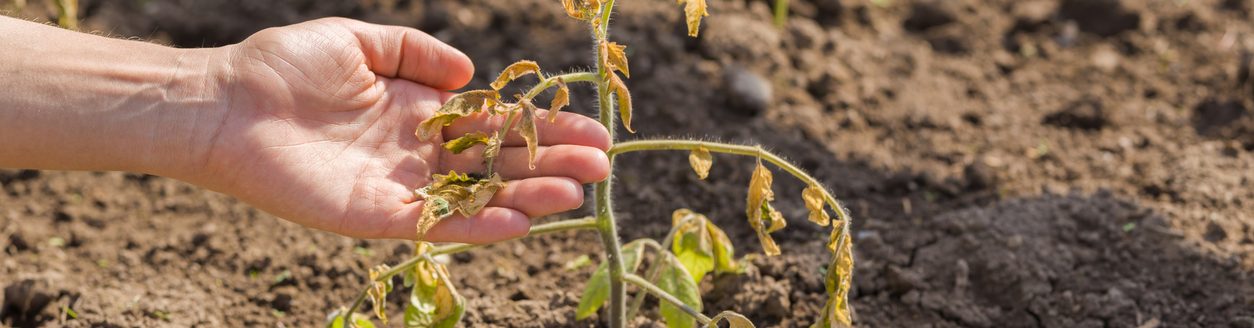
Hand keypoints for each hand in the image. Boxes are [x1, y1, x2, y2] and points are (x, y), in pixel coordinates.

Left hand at [197, 18, 609, 242]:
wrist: (223, 102)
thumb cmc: (282, 66)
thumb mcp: (360, 41)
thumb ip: (416, 53)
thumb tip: (470, 75)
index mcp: (419, 113)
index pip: (495, 125)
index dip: (543, 128)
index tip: (590, 131)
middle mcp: (417, 154)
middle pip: (498, 163)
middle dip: (550, 164)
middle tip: (602, 167)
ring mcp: (400, 187)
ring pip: (478, 198)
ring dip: (528, 197)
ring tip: (576, 194)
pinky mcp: (374, 216)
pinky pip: (436, 224)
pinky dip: (478, 224)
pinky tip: (519, 219)